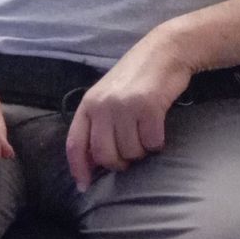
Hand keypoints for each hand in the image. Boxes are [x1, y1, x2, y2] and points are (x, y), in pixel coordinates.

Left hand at [65, 32, 193, 191]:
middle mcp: (102, 105)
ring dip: (141, 150)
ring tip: (145, 131)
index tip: (84, 187)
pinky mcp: (148, 107)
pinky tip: (158, 127)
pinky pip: (152, 144)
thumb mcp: (108, 96)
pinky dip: (157, 142)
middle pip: (105, 156)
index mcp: (88, 104)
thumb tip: (93, 162)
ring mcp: (124, 106)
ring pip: (131, 153)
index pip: (75, 144)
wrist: (164, 51)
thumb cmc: (136, 78)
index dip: (78, 169)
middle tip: (131, 154)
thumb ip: (98, 124)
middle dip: (119, 163)